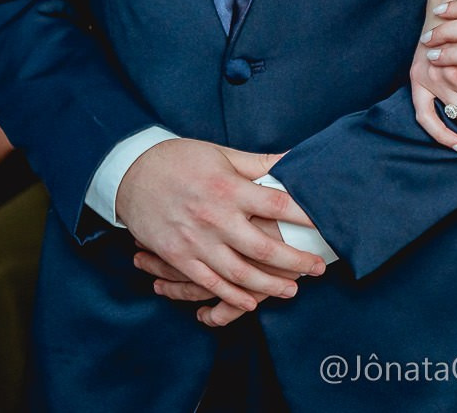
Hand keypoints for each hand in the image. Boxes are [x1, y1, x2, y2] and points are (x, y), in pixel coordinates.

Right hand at [114, 139, 326, 324]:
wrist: (132, 172)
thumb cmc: (180, 159)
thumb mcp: (222, 154)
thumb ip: (259, 163)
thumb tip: (294, 158)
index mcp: (230, 188)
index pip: (278, 204)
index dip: (305, 217)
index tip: (325, 225)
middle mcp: (216, 217)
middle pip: (265, 248)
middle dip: (296, 261)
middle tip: (318, 268)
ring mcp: (197, 240)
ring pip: (240, 273)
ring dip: (270, 286)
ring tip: (292, 290)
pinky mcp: (179, 256)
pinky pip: (209, 283)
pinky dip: (232, 296)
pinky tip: (251, 302)